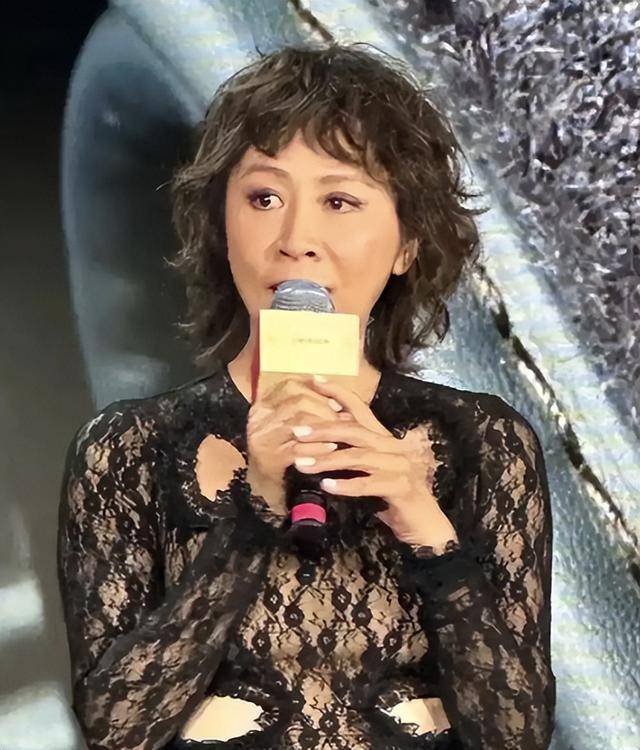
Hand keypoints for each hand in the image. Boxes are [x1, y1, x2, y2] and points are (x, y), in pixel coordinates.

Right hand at [246, 375, 354, 515]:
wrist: (263, 484)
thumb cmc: (282, 449)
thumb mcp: (291, 424)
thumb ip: (306, 407)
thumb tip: (338, 400)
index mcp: (263, 403)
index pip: (290, 385)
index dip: (316, 391)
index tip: (335, 402)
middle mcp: (258, 417)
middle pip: (297, 401)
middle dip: (325, 409)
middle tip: (342, 420)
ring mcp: (262, 437)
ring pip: (298, 422)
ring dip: (324, 427)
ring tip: (340, 433)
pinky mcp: (269, 458)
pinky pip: (298, 448)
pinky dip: (318, 447)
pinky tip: (331, 449)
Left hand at [291, 376, 458, 550]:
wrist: (423, 524)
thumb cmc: (392, 495)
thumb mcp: (371, 468)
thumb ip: (354, 450)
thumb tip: (328, 431)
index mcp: (385, 439)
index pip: (361, 409)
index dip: (338, 393)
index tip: (315, 381)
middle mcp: (394, 447)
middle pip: (355, 431)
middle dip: (323, 429)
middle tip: (297, 432)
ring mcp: (400, 467)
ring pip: (358, 457)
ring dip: (327, 460)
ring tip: (302, 464)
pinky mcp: (401, 488)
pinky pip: (368, 484)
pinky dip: (346, 485)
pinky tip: (327, 486)